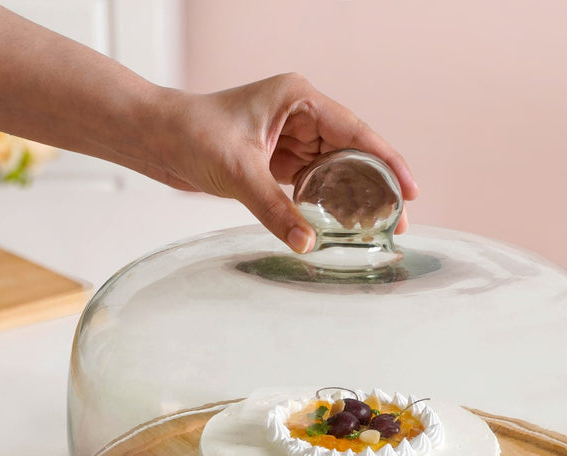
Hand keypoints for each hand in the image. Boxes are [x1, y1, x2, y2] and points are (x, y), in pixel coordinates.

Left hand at [153, 73, 418, 252]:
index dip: (387, 162)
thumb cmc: (191, 134)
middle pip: (353, 154)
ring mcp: (293, 140)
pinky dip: (328, 205)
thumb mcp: (238, 172)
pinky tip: (341, 225)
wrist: (156, 138)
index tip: (410, 191)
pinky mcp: (281, 162)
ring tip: (375, 229)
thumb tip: (307, 244)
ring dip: (354, 199)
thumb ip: (274, 209)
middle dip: (375, 187)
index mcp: (299, 100)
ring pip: (337, 171)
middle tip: (398, 222)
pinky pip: (315, 185)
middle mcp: (302, 117)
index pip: (356, 132)